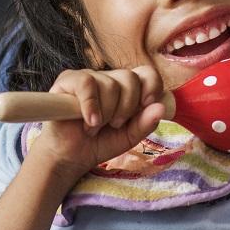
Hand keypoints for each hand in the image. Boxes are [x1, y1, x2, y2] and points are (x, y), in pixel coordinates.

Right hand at [30, 66, 165, 177]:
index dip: (151, 86)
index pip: (147, 73)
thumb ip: (146, 123)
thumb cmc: (99, 143)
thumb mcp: (129, 137)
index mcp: (127, 89)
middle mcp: (109, 79)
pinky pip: (87, 84)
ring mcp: (88, 77)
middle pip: (129, 78)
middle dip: (126, 107)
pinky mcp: (68, 81)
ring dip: (106, 112)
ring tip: (95, 126)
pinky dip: (91, 105)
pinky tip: (89, 121)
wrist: (70, 157)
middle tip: (114, 124)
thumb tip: (161, 107)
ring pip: (109, 84)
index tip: (147, 104)